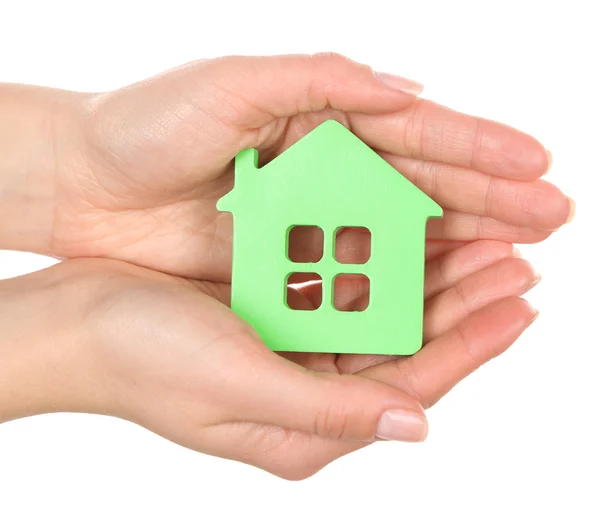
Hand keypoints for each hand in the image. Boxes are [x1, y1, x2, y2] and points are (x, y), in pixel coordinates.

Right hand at [0, 240, 538, 478]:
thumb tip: (418, 425)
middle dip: (463, 305)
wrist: (76, 325)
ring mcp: (293, 351)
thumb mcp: (241, 390)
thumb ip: (333, 410)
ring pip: (383, 313)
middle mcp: (309, 392)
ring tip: (476, 243)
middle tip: (513, 260)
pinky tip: (407, 236)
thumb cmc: (142, 363)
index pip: (413, 385)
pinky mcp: (276, 317)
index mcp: (307, 426)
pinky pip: (344, 288)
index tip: (520, 304)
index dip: (473, 345)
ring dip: (428, 278)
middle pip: (408, 347)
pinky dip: (379, 263)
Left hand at [1, 54, 571, 280]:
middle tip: (552, 218)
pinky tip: (436, 291)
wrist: (85, 183)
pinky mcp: (282, 261)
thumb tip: (408, 90)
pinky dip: (391, 282)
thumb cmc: (145, 125)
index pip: (417, 133)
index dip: (480, 148)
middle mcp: (322, 168)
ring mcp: (307, 219)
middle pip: (421, 186)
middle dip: (488, 201)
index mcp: (319, 117)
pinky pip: (348, 274)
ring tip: (513, 260)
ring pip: (396, 235)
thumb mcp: (232, 85)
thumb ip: (321, 80)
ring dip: (454, 247)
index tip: (539, 167)